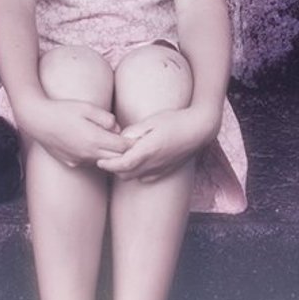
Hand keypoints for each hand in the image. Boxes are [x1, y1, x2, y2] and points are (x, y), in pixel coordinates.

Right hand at [16, 97, 131, 167]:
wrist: (36, 120)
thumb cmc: (62, 110)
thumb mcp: (86, 107)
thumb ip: (106, 118)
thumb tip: (117, 128)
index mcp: (95, 139)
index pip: (123, 148)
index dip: (133, 143)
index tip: (139, 138)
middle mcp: (88, 154)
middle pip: (115, 159)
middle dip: (124, 152)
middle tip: (130, 143)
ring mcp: (79, 160)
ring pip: (102, 162)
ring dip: (109, 155)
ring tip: (111, 142)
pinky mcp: (70, 162)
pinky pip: (88, 162)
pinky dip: (94, 156)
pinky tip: (89, 144)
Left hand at [96, 107, 212, 181]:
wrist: (200, 129)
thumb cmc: (176, 120)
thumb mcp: (152, 121)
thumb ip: (134, 131)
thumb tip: (121, 138)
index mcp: (147, 150)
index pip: (121, 164)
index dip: (108, 164)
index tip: (99, 160)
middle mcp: (153, 163)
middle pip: (125, 174)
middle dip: (114, 168)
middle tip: (107, 157)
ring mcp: (161, 169)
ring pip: (135, 178)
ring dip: (125, 171)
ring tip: (121, 159)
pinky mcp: (167, 171)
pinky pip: (147, 178)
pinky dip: (137, 173)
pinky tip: (138, 162)